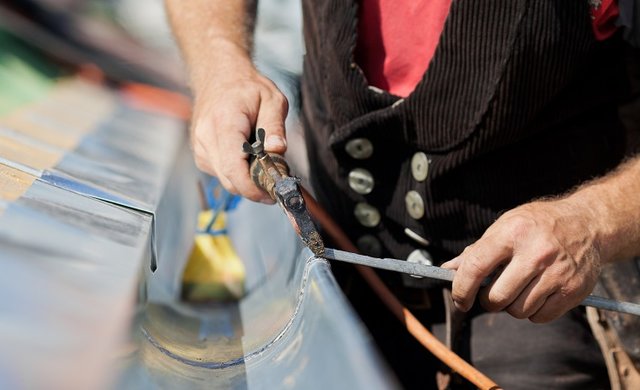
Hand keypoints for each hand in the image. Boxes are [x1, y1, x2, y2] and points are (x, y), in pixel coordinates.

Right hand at [190, 55, 287, 202]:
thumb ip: (275, 126)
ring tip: (263, 161)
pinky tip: (248, 156)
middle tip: (277, 179)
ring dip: (247, 180)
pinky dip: (238, 173)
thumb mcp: (272, 99)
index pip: (232, 167)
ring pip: (226, 180)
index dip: (252, 187)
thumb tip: (277, 151)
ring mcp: (200, 148)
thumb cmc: (247, 87)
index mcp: (223, 123)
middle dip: (254, 187)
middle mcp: (205, 138)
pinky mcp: (201, 155)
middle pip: (230, 180)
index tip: (272, 193)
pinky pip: (222, 174)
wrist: (219, 76)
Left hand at [442, 199, 602, 322]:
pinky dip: (534, 312)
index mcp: (512, 233)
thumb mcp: (505, 225)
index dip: (461, 288)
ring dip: (512, 307)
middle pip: (497, 297)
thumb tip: (448, 270)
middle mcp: (536, 253)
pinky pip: (541, 317)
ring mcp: (557, 272)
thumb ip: (477, 250)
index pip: (476, 266)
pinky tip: (537, 294)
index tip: (460, 300)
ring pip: (518, 311)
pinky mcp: (574, 289)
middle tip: (492, 293)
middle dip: (488, 301)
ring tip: (518, 289)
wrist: (588, 223)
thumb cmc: (538, 225)